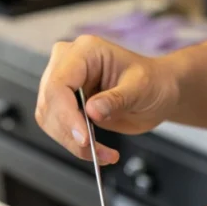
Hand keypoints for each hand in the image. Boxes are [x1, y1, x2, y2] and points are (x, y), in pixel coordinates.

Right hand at [36, 36, 181, 163]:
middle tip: (94, 151)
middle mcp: (68, 64)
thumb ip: (116, 99)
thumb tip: (92, 111)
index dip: (66, 113)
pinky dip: (74, 145)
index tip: (83, 138)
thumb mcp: (141, 88)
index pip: (59, 83)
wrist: (158, 92)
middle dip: (69, 132)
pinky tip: (97, 152)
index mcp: (85, 51)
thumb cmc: (152, 82)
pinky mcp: (65, 105)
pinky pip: (57, 128)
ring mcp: (64, 84)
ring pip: (49, 119)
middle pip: (50, 103)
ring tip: (102, 154)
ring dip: (72, 143)